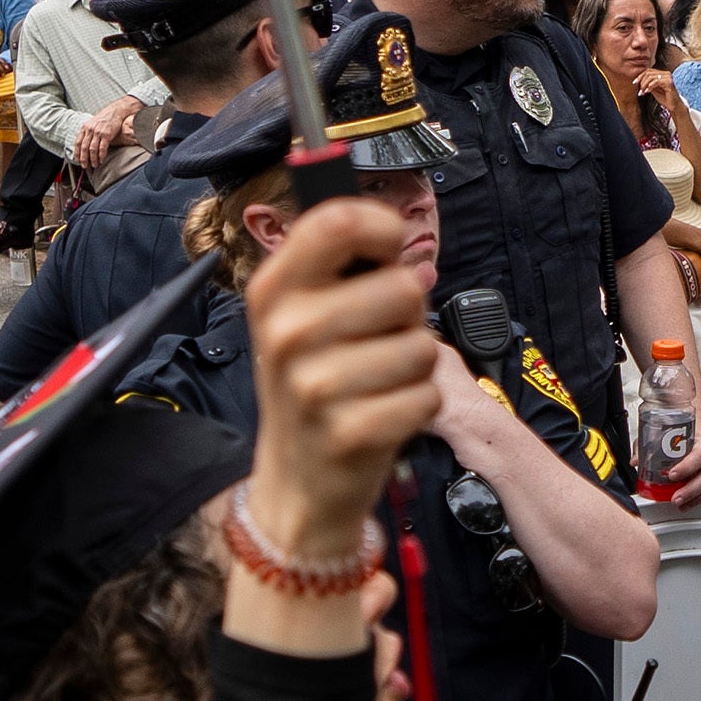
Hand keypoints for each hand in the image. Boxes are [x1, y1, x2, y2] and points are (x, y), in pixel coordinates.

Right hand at [241, 191, 436, 569]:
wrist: (297, 479)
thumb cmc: (314, 383)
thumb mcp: (306, 318)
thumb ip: (352, 276)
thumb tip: (418, 264)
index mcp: (273, 290)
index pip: (337, 221)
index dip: (383, 228)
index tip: (389, 251)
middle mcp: (287, 331)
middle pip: (402, 287)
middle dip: (408, 314)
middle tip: (376, 342)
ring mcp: (315, 385)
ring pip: (422, 345)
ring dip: (415, 365)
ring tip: (378, 382)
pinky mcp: (352, 432)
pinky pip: (427, 394)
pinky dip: (419, 406)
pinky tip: (385, 414)